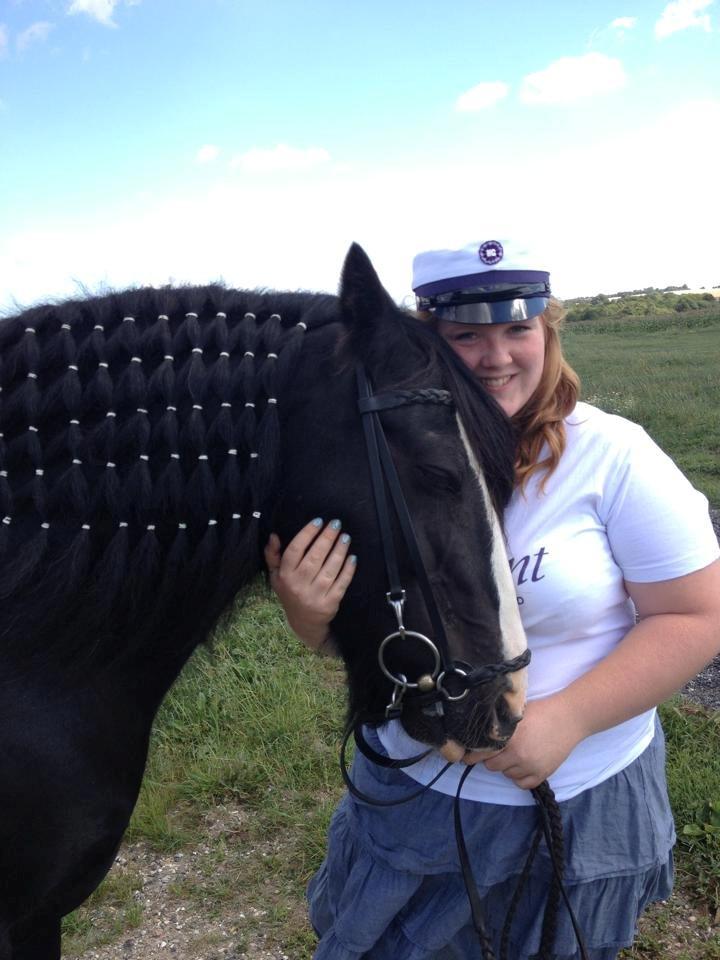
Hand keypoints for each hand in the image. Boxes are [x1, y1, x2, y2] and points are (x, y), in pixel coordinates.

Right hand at [264, 519, 356, 651]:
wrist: (303, 622)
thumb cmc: (290, 592)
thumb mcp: (276, 576)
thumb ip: (272, 556)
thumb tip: (274, 536)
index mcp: (284, 576)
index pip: (295, 550)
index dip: (307, 534)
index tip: (318, 521)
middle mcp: (298, 585)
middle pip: (314, 557)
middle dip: (326, 538)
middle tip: (336, 524)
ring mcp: (315, 595)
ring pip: (329, 569)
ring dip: (339, 551)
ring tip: (345, 537)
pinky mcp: (329, 603)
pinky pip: (341, 583)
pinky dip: (348, 570)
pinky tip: (352, 558)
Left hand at [463, 696, 584, 789]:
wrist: (569, 717)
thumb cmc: (540, 710)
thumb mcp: (515, 714)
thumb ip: (498, 726)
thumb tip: (477, 734)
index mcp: (508, 736)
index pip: (481, 752)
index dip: (472, 754)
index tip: (465, 756)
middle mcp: (518, 754)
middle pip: (491, 765)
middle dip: (491, 758)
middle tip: (498, 749)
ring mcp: (531, 766)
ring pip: (506, 774)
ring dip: (506, 766)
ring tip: (514, 753)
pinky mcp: (543, 774)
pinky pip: (522, 784)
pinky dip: (519, 776)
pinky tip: (522, 764)